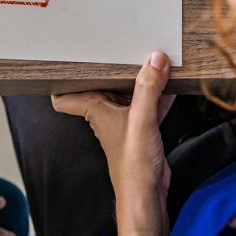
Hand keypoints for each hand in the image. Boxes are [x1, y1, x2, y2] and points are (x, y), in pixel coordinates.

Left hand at [53, 51, 175, 235]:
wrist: (147, 195)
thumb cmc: (132, 164)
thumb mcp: (141, 119)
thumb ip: (148, 87)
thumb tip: (155, 58)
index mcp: (95, 109)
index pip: (66, 94)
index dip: (64, 77)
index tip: (68, 55)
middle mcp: (107, 113)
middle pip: (104, 85)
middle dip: (113, 67)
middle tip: (120, 41)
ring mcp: (126, 121)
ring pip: (131, 92)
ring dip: (141, 79)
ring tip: (154, 56)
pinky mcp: (144, 128)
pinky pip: (149, 104)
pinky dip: (159, 94)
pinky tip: (172, 81)